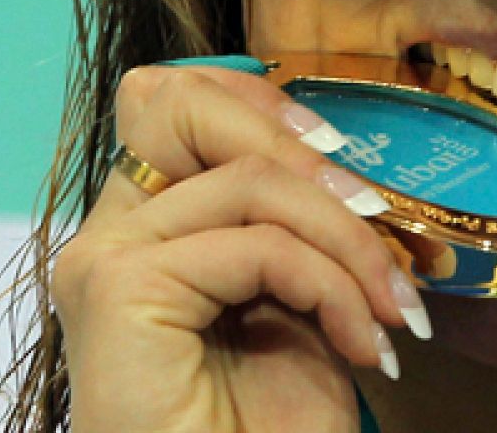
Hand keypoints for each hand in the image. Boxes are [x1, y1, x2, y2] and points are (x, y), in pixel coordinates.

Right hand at [50, 61, 429, 432]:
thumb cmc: (268, 427)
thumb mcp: (297, 293)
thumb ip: (293, 218)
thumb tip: (346, 155)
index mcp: (142, 223)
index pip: (172, 97)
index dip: (257, 99)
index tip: (345, 157)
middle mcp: (106, 231)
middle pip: (184, 103)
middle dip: (301, 148)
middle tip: (380, 219)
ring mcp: (102, 259)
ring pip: (250, 179)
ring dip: (347, 241)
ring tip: (393, 312)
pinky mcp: (118, 292)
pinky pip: (256, 243)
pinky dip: (332, 285)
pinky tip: (364, 346)